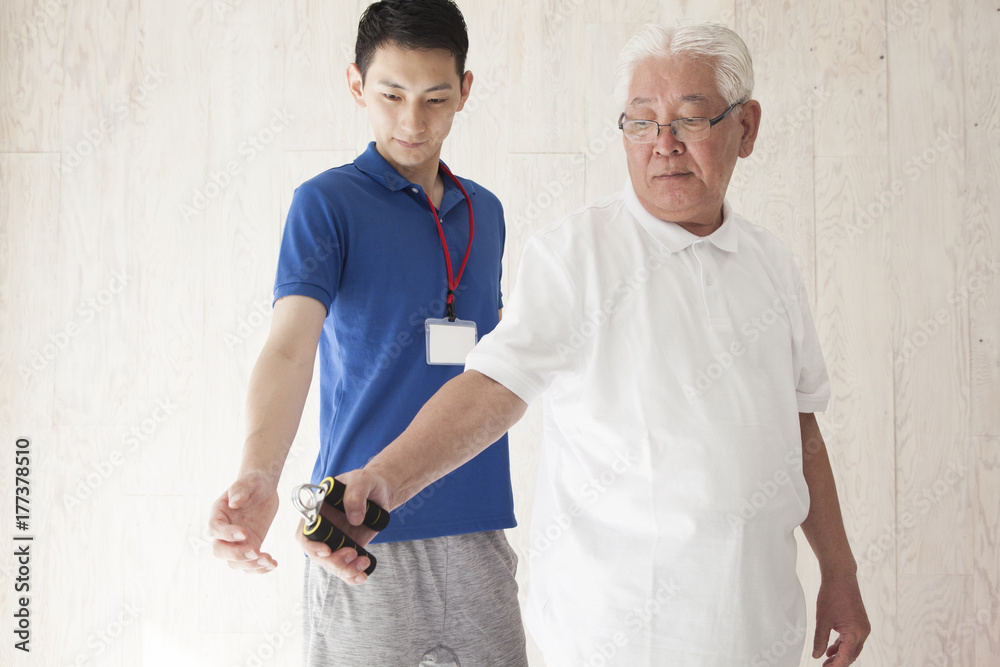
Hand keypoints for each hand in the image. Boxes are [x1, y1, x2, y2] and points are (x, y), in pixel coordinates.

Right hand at [208, 471, 279, 572]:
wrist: (264, 490)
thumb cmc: (253, 483)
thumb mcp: (249, 482)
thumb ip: (240, 490)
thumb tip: (234, 502)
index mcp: (219, 514)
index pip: (215, 529)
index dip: (227, 534)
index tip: (244, 533)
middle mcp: (224, 531)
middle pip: (220, 550)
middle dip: (236, 555)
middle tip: (255, 551)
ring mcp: (236, 542)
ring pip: (235, 562)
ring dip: (250, 564)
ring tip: (267, 560)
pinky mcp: (250, 546)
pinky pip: (250, 563)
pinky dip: (260, 568)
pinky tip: (272, 564)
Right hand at [295, 469, 392, 584]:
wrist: (381, 493)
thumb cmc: (367, 482)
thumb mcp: (362, 480)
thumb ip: (356, 494)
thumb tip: (354, 519)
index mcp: (317, 511)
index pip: (304, 533)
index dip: (312, 545)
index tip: (327, 550)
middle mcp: (322, 529)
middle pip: (317, 555)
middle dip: (333, 561)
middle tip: (353, 553)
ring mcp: (334, 540)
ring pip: (331, 565)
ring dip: (345, 570)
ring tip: (363, 562)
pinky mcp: (347, 549)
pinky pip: (345, 568)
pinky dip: (352, 575)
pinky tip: (363, 575)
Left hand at [813, 573, 869, 665]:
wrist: (840, 577)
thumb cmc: (832, 595)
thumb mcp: (822, 620)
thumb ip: (820, 640)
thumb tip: (816, 655)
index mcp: (855, 633)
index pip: (845, 657)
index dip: (835, 666)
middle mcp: (863, 632)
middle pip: (851, 655)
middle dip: (838, 662)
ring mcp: (863, 627)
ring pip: (853, 648)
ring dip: (841, 654)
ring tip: (827, 660)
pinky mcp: (860, 622)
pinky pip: (853, 639)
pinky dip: (843, 645)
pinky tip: (832, 648)